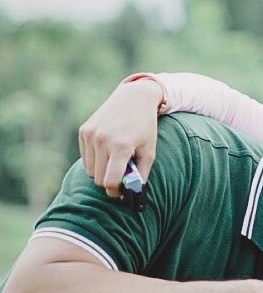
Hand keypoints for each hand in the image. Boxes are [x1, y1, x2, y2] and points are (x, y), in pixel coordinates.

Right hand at [78, 79, 161, 196]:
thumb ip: (141, 175)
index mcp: (120, 146)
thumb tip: (132, 194)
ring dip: (102, 172)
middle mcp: (102, 140)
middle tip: (121, 177)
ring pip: (90, 171)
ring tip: (116, 161)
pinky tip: (108, 150)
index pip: (110, 181)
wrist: (134, 98)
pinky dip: (95, 160)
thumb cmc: (145, 127)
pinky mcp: (83, 131)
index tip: (121, 193)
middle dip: (109, 182)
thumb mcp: (149, 151)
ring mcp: (90, 135)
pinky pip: (86, 158)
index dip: (115, 191)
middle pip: (98, 179)